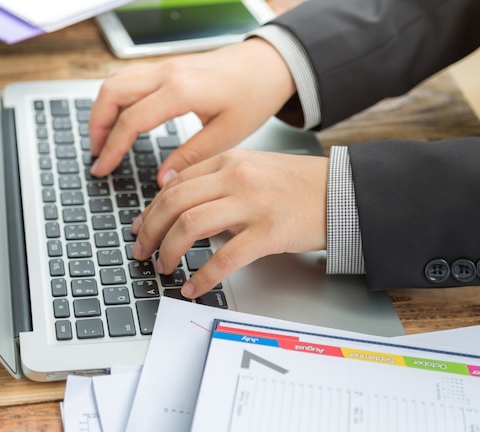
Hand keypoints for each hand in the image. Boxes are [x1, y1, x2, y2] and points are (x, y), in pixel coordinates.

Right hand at [89, 38, 295, 185]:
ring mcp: (164, 66)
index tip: (102, 169)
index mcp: (182, 91)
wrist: (267, 64)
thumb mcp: (227, 134)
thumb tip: (163, 181)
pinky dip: (114, 99)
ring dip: (102, 110)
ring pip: (115, 81)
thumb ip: (191, 157)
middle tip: (97, 155)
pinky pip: (127, 77)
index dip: (112, 149)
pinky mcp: (166, 66)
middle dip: (97, 127)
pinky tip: (118, 118)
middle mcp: (168, 73)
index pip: (131, 120)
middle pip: (112, 94)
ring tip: (102, 140)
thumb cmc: (254, 94)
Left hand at [130, 149, 328, 297]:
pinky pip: (225, 257)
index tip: (141, 227)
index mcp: (229, 161)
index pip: (175, 184)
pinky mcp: (269, 232)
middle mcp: (236, 177)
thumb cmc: (297, 185)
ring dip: (169, 251)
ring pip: (191, 225)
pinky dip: (203, 276)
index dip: (151, 209)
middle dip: (150, 231)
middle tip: (142, 251)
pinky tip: (194, 287)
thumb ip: (217, 179)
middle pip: (174, 203)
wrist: (342, 192)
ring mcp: (252, 204)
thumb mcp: (252, 169)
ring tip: (164, 268)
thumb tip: (179, 198)